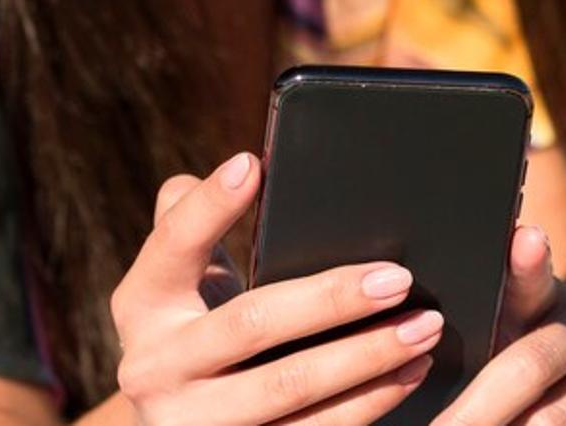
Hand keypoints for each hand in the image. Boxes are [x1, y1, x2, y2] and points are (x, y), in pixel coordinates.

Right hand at [110, 153, 441, 424]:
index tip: (252, 165)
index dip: (209, 207)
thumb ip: (194, 221)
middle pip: (252, 324)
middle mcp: (153, 367)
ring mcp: (193, 422)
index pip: (173, 245)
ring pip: (289, 388)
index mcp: (142, 305)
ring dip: (367, 358)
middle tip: (398, 278)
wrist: (176, 424)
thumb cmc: (198, 329)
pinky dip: (367, 403)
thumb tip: (240, 167)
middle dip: (332, 300)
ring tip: (423, 327)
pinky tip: (409, 374)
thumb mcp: (182, 283)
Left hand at [433, 227, 565, 425]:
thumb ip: (480, 332)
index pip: (532, 279)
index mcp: (549, 298)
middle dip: (474, 412)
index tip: (524, 239)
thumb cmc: (532, 377)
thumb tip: (418, 336)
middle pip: (528, 368)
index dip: (527, 262)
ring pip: (554, 421)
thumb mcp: (508, 346)